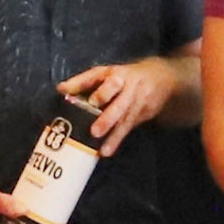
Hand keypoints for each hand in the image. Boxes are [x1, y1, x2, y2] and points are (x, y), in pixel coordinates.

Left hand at [63, 58, 177, 149]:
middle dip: (107, 118)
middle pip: (118, 103)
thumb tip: (61, 89)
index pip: (100, 80)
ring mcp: (137, 101)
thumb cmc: (125, 77)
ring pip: (124, 120)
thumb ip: (84, 82)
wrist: (162, 77)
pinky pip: (129, 127)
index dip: (94, 89)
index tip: (86, 98)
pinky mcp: (144, 113)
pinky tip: (108, 150)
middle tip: (95, 131)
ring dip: (113, 135)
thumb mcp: (106, 73)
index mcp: (114, 74)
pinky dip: (118, 139)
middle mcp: (127, 87)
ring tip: (103, 149)